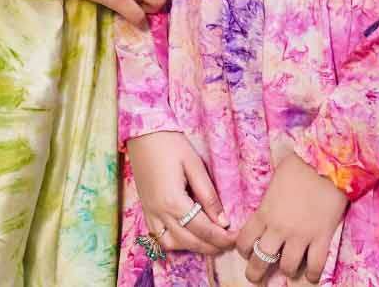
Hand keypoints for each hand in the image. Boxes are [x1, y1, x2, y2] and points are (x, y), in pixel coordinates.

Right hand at [125, 131, 235, 255]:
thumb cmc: (170, 144)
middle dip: (211, 246)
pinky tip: (186, 236)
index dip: (222, 238)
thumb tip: (223, 221)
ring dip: (190, 247)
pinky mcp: (145, 208)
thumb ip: (208, 196)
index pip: (203, 229)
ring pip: (170, 243)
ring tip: (208, 241)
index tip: (236, 239)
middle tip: (228, 243)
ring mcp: (149, 211)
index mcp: (173, 201)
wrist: (142, 132)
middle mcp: (159, 212)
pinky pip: (157, 235)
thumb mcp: (194, 166)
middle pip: (188, 241)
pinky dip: (173, 241)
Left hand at [235, 151, 347, 282]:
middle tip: (255, 278)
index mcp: (263, 213)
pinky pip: (316, 265)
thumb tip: (267, 210)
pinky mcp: (321, 238)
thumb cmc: (297, 168)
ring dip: (287, 271)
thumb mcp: (273, 184)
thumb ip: (268, 202)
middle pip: (261, 259)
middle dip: (256, 272)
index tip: (246, 251)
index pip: (244, 240)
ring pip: (288, 267)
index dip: (243, 250)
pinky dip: (313, 274)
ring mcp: (300, 235)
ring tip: (288, 271)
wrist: (324, 164)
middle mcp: (278, 228)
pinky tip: (311, 276)